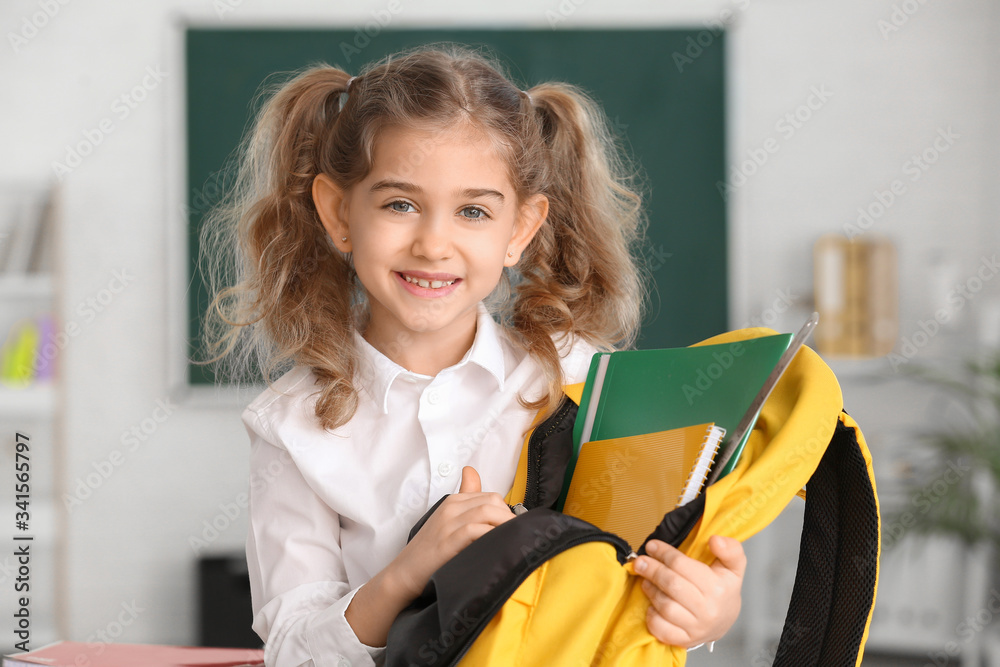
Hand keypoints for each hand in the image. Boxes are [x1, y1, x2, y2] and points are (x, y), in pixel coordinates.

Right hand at [389, 466, 513, 599]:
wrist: (405, 572)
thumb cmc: (430, 550)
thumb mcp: (448, 520)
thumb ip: (465, 498)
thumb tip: (471, 472)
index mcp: (453, 501)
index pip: (490, 496)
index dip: (506, 511)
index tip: (514, 527)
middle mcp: (451, 507)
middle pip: (492, 500)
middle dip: (509, 516)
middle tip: (517, 535)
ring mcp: (449, 523)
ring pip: (487, 511)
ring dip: (505, 525)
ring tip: (513, 540)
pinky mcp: (448, 540)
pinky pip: (476, 530)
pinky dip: (491, 534)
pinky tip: (497, 545)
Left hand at [632, 535, 745, 647]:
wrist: (726, 620)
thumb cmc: (724, 589)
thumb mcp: (733, 566)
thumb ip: (730, 549)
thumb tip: (715, 540)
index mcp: (718, 587)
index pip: (682, 565)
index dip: (664, 553)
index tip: (651, 545)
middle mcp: (708, 609)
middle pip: (671, 584)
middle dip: (652, 570)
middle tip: (640, 561)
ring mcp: (696, 627)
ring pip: (665, 606)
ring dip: (651, 591)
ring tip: (646, 581)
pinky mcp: (685, 640)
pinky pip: (662, 630)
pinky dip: (652, 617)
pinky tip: (652, 606)